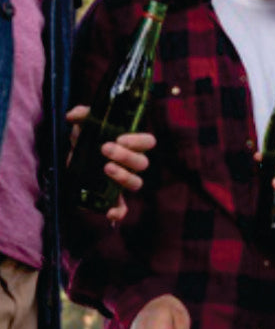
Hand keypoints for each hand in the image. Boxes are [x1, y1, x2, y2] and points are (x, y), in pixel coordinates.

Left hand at [66, 105, 155, 222]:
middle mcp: (132, 164)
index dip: (138, 140)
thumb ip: (82, 116)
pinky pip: (122, 208)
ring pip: (136, 183)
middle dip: (125, 155)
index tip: (119, 138)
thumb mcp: (85, 127)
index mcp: (131, 146)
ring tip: (105, 168)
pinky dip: (118, 212)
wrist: (75, 164)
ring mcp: (124, 182)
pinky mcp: (113, 198)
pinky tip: (108, 213)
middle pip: (142, 162)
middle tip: (105, 148)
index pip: (148, 142)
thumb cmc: (88, 142)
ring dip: (123, 176)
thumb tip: (72, 116)